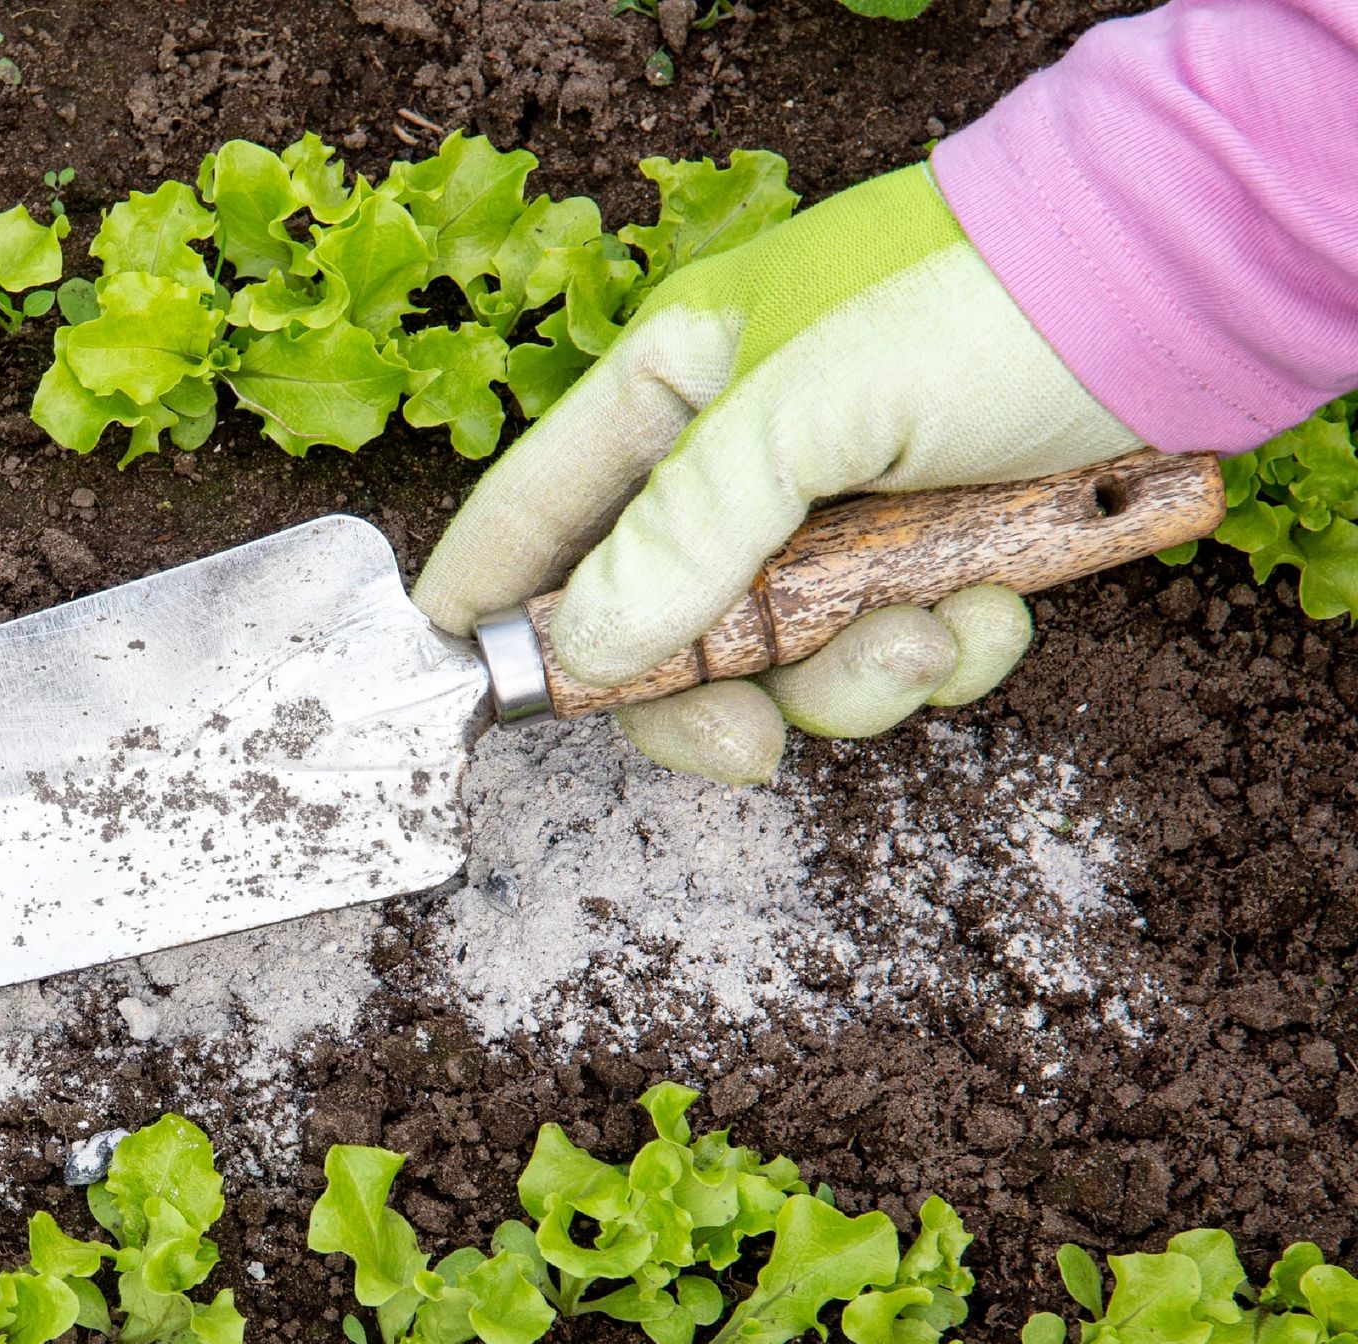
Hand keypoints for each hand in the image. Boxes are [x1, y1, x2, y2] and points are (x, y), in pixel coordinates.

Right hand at [413, 163, 1139, 782]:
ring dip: (854, 677)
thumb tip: (586, 651)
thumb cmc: (984, 300)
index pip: (535, 512)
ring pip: (780, 662)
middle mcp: (735, 458)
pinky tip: (993, 606)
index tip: (467, 696)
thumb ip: (685, 535)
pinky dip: (941, 654)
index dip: (492, 605)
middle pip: (655, 628)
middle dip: (713, 692)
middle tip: (750, 742)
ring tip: (934, 634)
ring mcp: (828, 515)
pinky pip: (886, 654)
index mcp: (671, 388)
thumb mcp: (808, 409)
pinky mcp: (921, 555)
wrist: (1187, 290)